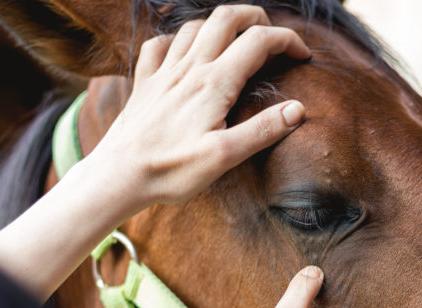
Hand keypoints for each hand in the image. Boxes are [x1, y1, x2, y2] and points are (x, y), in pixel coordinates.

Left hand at [87, 4, 309, 213]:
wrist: (118, 176)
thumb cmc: (170, 171)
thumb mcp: (225, 157)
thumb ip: (263, 130)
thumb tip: (298, 110)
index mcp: (214, 84)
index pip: (258, 42)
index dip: (287, 41)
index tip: (303, 55)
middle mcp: (189, 69)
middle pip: (226, 18)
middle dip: (256, 17)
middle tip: (272, 36)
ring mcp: (163, 73)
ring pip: (194, 26)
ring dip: (220, 24)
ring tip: (236, 40)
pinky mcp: (144, 84)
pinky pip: (158, 45)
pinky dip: (176, 40)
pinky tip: (182, 53)